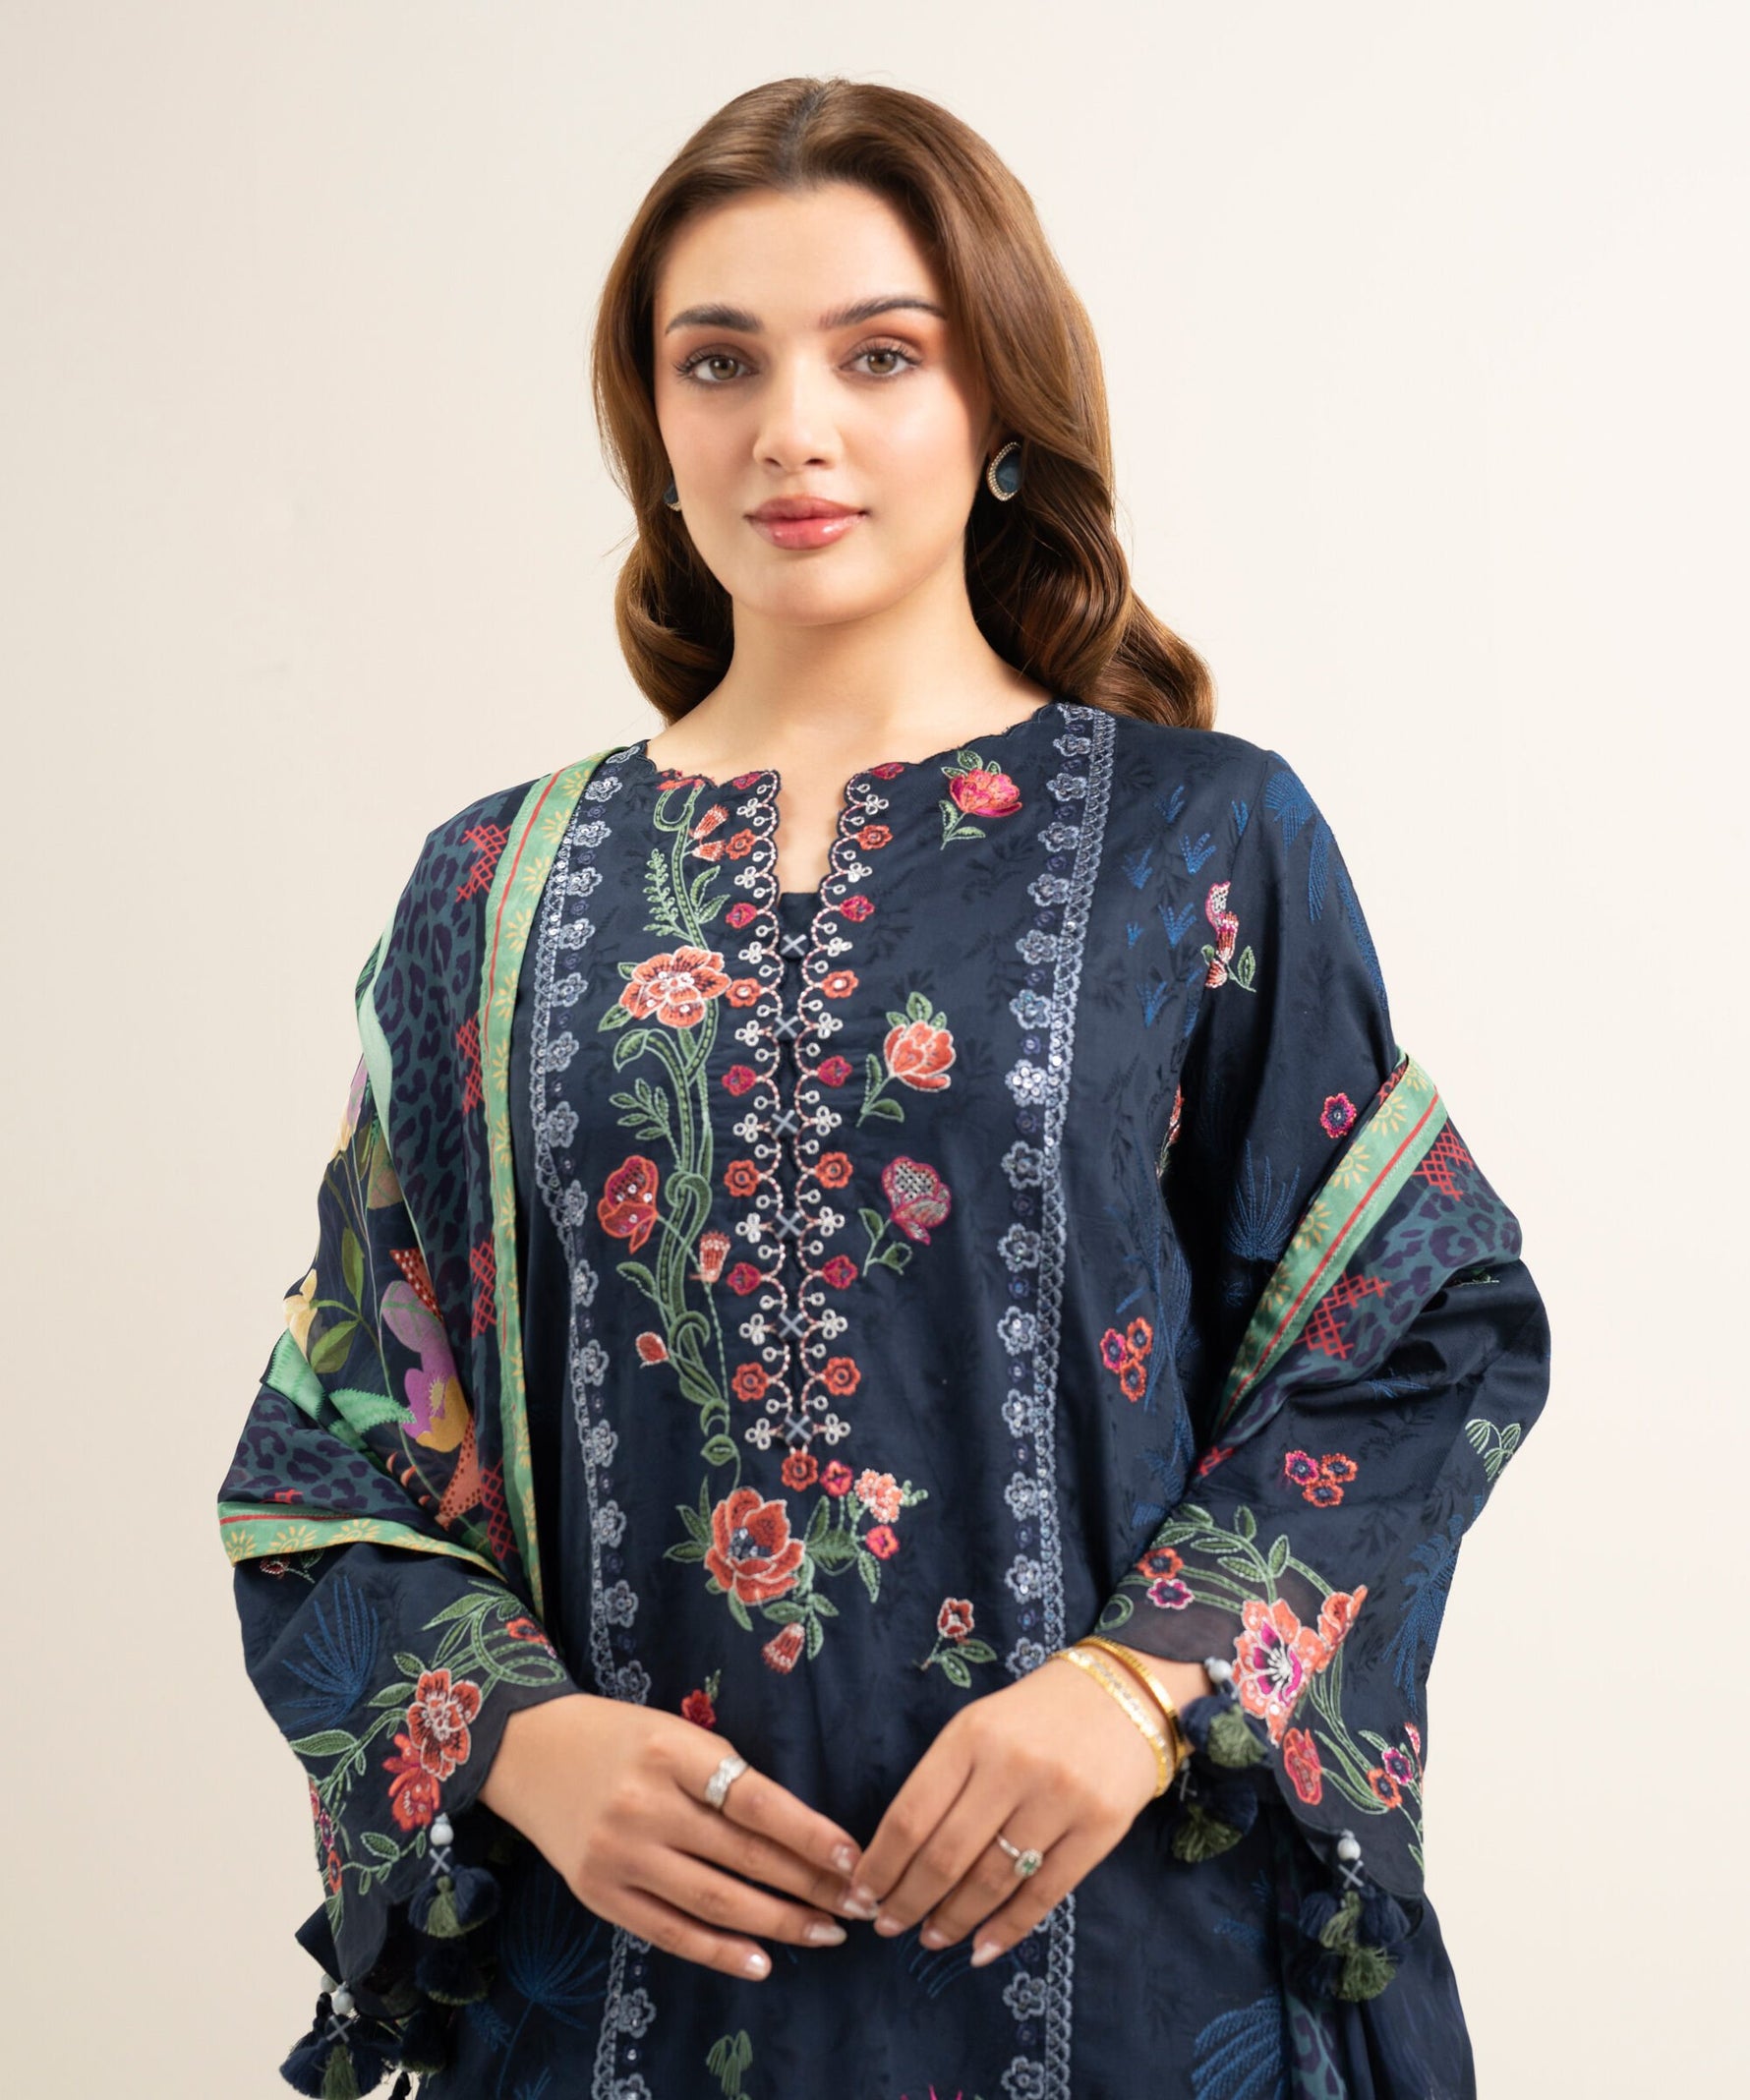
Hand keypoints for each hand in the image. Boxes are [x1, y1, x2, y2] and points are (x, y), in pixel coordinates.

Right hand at [479, 1692, 873, 1982]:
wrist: (529, 1751)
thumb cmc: (620, 1737)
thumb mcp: (676, 1733)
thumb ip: (726, 1775)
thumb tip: (799, 1833)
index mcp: (671, 1751)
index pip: (754, 1799)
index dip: (808, 1832)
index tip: (854, 1857)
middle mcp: (645, 1805)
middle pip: (742, 1856)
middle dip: (810, 1885)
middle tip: (859, 1904)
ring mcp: (619, 1855)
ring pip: (713, 1901)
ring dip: (778, 1923)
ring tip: (826, 1933)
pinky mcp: (599, 1895)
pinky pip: (669, 1932)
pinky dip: (720, 1951)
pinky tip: (762, 1962)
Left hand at [844, 1650, 1207, 1967]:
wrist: (1122, 1693)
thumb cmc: (1035, 1715)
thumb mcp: (979, 1726)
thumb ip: (942, 1782)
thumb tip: (896, 1855)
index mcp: (971, 1736)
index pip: (911, 1816)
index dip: (881, 1866)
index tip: (860, 1894)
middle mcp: (1012, 1767)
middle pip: (946, 1856)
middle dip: (908, 1901)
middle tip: (886, 1926)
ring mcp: (1060, 1799)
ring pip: (992, 1881)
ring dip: (953, 1920)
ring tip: (930, 1938)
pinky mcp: (1100, 1828)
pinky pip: (1044, 1893)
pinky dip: (1007, 1928)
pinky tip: (981, 1948)